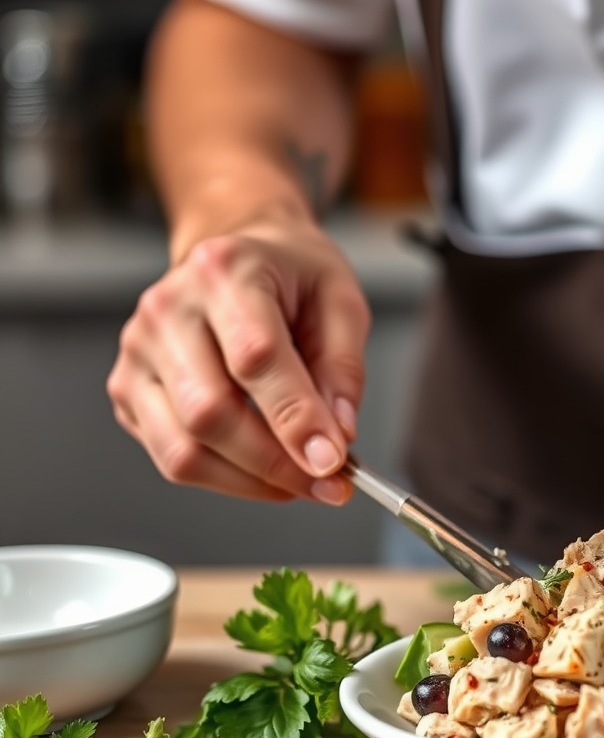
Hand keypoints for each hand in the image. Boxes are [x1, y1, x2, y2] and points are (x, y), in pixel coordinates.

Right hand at [107, 219, 369, 503]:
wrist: (237, 254)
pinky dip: (225, 477)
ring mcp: (139, 352)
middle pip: (210, 411)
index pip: (255, 357)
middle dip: (276, 463)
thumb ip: (343, 369)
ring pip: (183, 448)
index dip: (295, 419)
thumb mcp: (340, 302)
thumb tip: (336, 437)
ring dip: (250, 481)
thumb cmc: (290, 277)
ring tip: (301, 481)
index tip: (333, 461)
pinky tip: (264, 469)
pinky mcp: (128, 389)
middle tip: (328, 483)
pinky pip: (171, 456)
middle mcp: (168, 309)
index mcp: (225, 271)